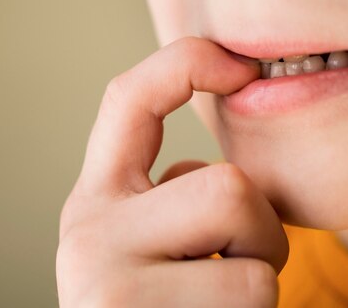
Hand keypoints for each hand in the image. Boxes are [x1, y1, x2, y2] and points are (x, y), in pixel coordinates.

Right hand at [56, 37, 288, 306]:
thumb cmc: (165, 307)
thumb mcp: (156, 242)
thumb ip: (175, 193)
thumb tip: (219, 144)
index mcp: (97, 200)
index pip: (130, 98)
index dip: (188, 64)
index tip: (242, 65)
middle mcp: (87, 233)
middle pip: (226, 184)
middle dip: (260, 230)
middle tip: (236, 268)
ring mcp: (109, 286)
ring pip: (249, 244)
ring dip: (259, 278)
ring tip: (218, 307)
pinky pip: (251, 295)